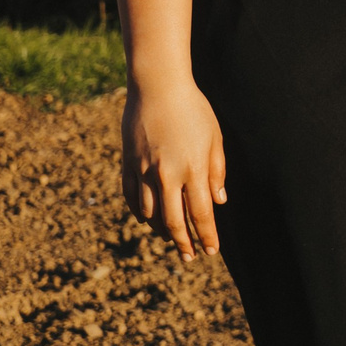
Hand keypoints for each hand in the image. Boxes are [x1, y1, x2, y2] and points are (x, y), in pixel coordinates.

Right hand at [123, 79, 225, 259]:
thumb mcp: (214, 137)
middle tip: (190, 257)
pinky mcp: (128, 165)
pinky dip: (141, 213)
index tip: (211, 251)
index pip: (201, 213)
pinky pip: (132, 199)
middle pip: (174, 221)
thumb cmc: (194, 110)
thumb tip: (218, 201)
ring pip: (150, 214)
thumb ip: (216, 171)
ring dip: (161, 230)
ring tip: (172, 238)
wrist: (157, 88)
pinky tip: (149, 220)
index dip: (206, 235)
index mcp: (193, 169)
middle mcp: (167, 175)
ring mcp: (144, 172)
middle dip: (183, 243)